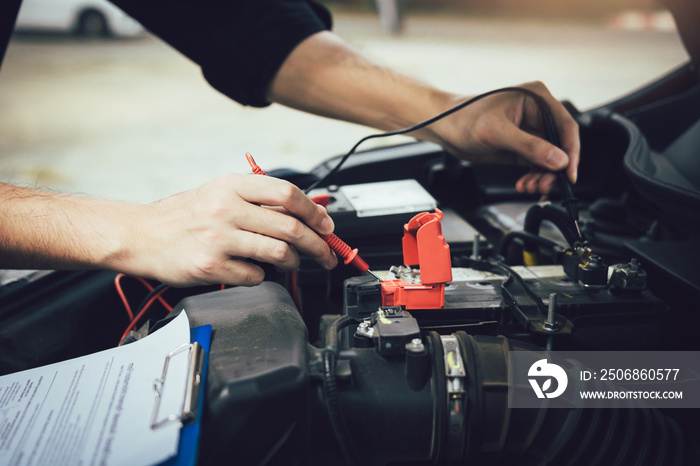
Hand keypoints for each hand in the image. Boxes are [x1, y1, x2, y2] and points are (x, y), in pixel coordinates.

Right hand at [118, 174, 337, 286]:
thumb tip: (306, 211)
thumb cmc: (183, 215)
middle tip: (326, 254)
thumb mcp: (220, 193)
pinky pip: (255, 276)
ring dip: (293, 262)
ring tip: (292, 263)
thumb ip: (259, 199)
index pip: (287, 193)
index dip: (315, 212)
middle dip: (317, 245)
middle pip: (291, 227)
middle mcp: (226, 209)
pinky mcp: (211, 266)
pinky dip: (262, 276)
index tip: (327, 225)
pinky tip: (253, 270)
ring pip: (279, 253)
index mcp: (231, 185)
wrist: (141, 235)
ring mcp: (218, 238)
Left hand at [430, 81, 579, 193]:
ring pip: (549, 158)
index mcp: (537, 98)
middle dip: (553, 169)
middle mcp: (537, 113)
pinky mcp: (521, 145)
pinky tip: (524, 184)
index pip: (565, 126)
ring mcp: (530, 130)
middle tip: (545, 186)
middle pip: (559, 145)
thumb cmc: (464, 118)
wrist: (444, 127)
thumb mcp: (497, 133)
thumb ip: (529, 146)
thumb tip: (558, 159)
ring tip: (529, 187)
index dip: (570, 152)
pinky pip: (536, 164)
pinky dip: (533, 176)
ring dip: (542, 176)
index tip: (568, 174)